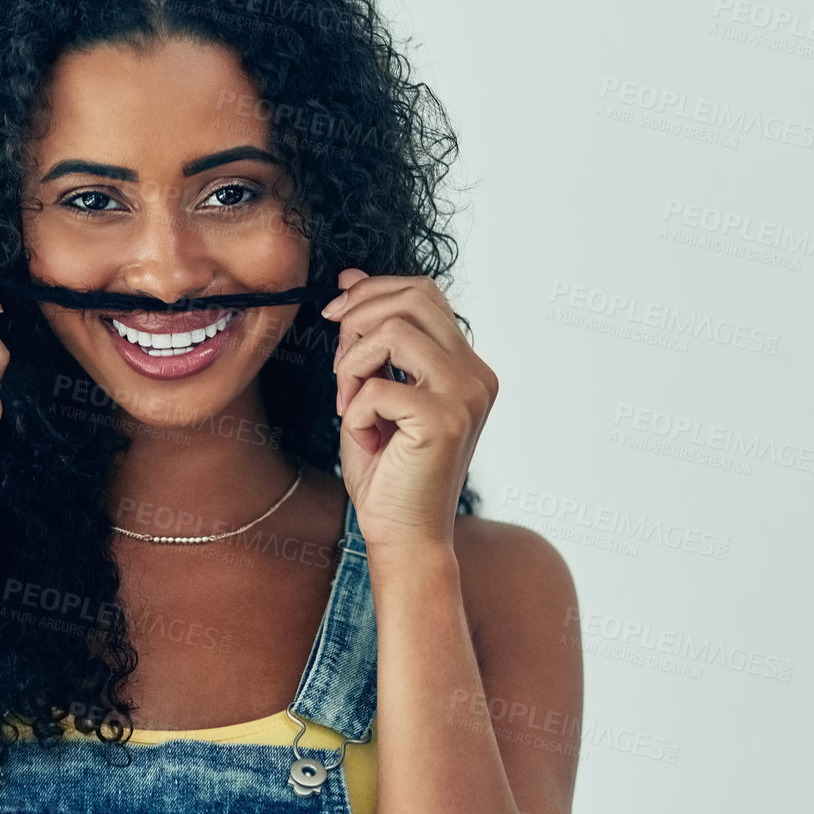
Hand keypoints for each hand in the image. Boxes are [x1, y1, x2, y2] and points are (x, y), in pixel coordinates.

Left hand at [322, 267, 495, 552]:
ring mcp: (466, 395)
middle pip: (414, 297)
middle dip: (359, 316)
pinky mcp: (444, 419)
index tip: (336, 314)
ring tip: (349, 403)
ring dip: (353, 362)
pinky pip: (378, 386)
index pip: (423, 294)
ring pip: (394, 329)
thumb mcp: (370, 389)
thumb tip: (351, 278)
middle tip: (337, 360)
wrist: (403, 535)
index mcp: (467, 365)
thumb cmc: (387, 470)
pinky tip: (364, 436)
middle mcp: (476, 375)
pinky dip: (355, 409)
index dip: (372, 292)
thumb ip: (369, 337)